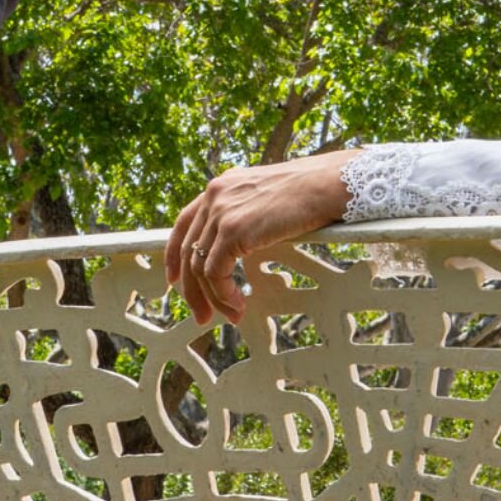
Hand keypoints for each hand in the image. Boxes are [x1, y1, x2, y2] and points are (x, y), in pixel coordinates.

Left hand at [165, 150, 357, 326]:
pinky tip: (238, 303)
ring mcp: (221, 212)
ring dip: (214, 298)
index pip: (183, 223)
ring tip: (232, 314)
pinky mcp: (233, 230)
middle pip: (188, 250)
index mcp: (221, 187)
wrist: (325, 185)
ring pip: (201, 266)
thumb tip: (238, 245)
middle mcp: (214, 196)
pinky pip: (216, 272)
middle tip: (202, 315)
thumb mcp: (264, 198)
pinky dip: (224, 294)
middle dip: (193, 289)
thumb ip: (244, 214)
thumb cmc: (308, 193)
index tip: (174, 280)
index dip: (174, 255)